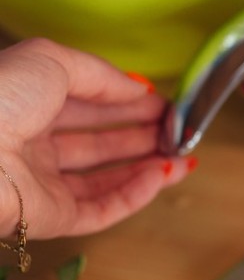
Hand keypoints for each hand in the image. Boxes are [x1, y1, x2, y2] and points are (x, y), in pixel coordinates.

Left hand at [0, 39, 192, 239]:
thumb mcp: (50, 62)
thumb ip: (100, 73)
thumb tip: (138, 88)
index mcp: (24, 104)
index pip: (86, 104)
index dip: (127, 102)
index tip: (163, 102)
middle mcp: (32, 145)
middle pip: (99, 142)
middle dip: (143, 134)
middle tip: (179, 129)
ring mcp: (43, 184)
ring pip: (106, 178)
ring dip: (148, 165)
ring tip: (183, 154)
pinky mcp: (53, 218)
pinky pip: (104, 208)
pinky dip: (138, 193)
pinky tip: (163, 175)